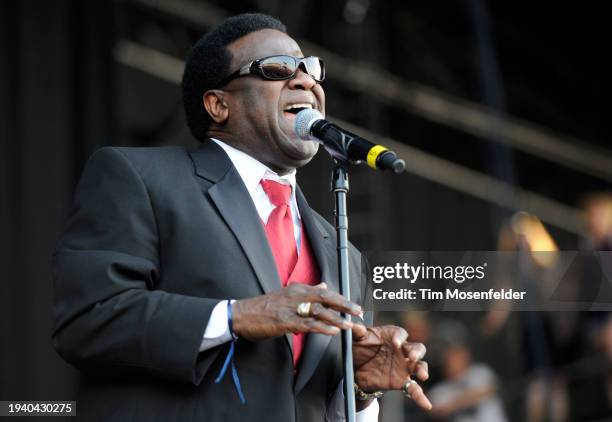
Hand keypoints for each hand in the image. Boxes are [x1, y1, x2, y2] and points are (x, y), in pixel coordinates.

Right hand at [232, 283, 361, 339]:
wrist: (241, 315)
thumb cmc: (263, 307)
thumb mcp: (286, 294)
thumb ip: (306, 291)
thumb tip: (324, 285)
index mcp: (297, 288)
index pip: (324, 291)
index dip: (341, 298)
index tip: (354, 306)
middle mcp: (295, 295)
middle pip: (325, 297)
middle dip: (343, 305)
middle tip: (358, 312)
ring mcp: (289, 308)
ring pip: (318, 311)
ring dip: (336, 318)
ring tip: (349, 325)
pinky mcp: (283, 321)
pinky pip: (306, 324)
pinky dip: (321, 327)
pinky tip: (332, 331)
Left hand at [352, 325, 431, 409]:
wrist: (357, 368)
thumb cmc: (361, 348)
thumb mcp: (357, 339)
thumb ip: (357, 332)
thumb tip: (354, 326)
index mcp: (392, 336)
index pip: (401, 333)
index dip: (400, 337)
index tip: (395, 342)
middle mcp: (402, 350)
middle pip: (417, 348)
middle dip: (417, 352)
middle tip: (412, 357)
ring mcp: (404, 366)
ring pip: (419, 366)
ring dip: (422, 370)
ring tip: (423, 375)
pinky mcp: (402, 381)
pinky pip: (414, 389)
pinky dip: (420, 396)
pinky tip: (426, 404)